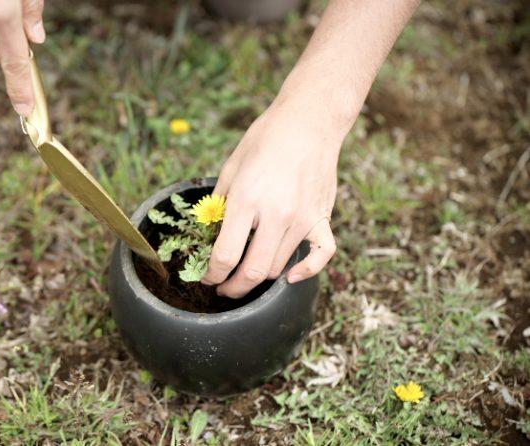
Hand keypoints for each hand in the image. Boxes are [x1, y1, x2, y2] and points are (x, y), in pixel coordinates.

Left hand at [202, 99, 342, 297]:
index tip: (208, 277)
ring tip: (246, 273)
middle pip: (253, 272)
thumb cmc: (264, 141)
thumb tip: (211, 238)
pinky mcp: (322, 217)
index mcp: (247, 200)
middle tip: (224, 288)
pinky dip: (307, 271)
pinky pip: (321, 255)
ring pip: (278, 268)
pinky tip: (291, 276)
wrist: (308, 122)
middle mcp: (276, 214)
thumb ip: (220, 206)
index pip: (225, 255)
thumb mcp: (231, 168)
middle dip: (233, 288)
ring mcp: (303, 218)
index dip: (212, 275)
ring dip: (259, 277)